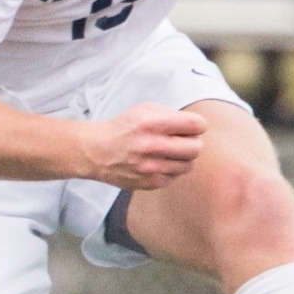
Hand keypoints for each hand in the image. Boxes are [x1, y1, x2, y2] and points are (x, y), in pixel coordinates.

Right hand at [78, 103, 205, 190]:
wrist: (96, 152)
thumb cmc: (123, 128)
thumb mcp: (144, 110)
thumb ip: (172, 115)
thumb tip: (197, 128)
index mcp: (152, 123)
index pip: (196, 125)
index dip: (196, 125)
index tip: (189, 127)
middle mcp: (152, 146)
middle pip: (197, 148)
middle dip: (192, 142)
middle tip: (180, 141)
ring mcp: (151, 167)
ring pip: (189, 165)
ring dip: (182, 158)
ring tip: (167, 152)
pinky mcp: (150, 183)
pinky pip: (175, 177)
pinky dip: (170, 170)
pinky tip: (157, 163)